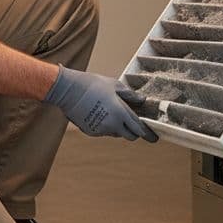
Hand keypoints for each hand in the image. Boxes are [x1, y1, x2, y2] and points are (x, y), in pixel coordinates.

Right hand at [43, 67, 157, 141]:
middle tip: (133, 124)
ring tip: (111, 112)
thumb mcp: (115, 85)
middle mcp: (112, 125)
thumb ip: (130, 95)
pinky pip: (104, 132)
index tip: (154, 138)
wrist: (68, 90)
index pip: (138, 128)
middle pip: (130, 136)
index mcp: (120, 113)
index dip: (148, 134)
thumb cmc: (93, 84)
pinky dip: (106, 126)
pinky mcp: (91, 132)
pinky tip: (99, 113)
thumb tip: (142, 101)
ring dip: (119, 127)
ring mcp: (101, 130)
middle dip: (134, 132)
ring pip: (116, 133)